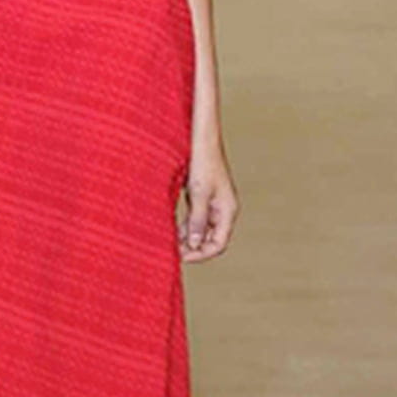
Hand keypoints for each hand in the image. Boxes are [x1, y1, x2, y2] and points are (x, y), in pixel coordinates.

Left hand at [178, 139, 238, 262]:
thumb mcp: (198, 192)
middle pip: (210, 241)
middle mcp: (223, 211)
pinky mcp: (203, 199)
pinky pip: (195, 220)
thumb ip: (197, 219)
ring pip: (201, 232)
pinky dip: (184, 227)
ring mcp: (213, 206)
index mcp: (227, 211)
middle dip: (193, 249)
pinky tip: (170, 230)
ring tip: (168, 243)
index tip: (181, 256)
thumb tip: (194, 244)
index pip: (218, 244)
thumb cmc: (203, 162)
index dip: (201, 254)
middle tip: (171, 252)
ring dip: (187, 239)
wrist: (202, 140)